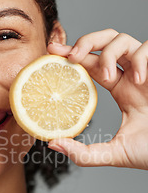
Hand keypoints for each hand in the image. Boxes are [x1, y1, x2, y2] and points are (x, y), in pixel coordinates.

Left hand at [46, 29, 147, 169]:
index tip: (52, 50)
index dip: (72, 54)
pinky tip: (139, 80)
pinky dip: (140, 58)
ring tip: (108, 75)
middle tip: (71, 56)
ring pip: (124, 39)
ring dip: (110, 53)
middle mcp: (132, 76)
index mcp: (121, 89)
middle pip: (106, 41)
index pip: (92, 64)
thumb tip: (53, 143)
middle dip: (86, 41)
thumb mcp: (114, 153)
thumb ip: (84, 153)